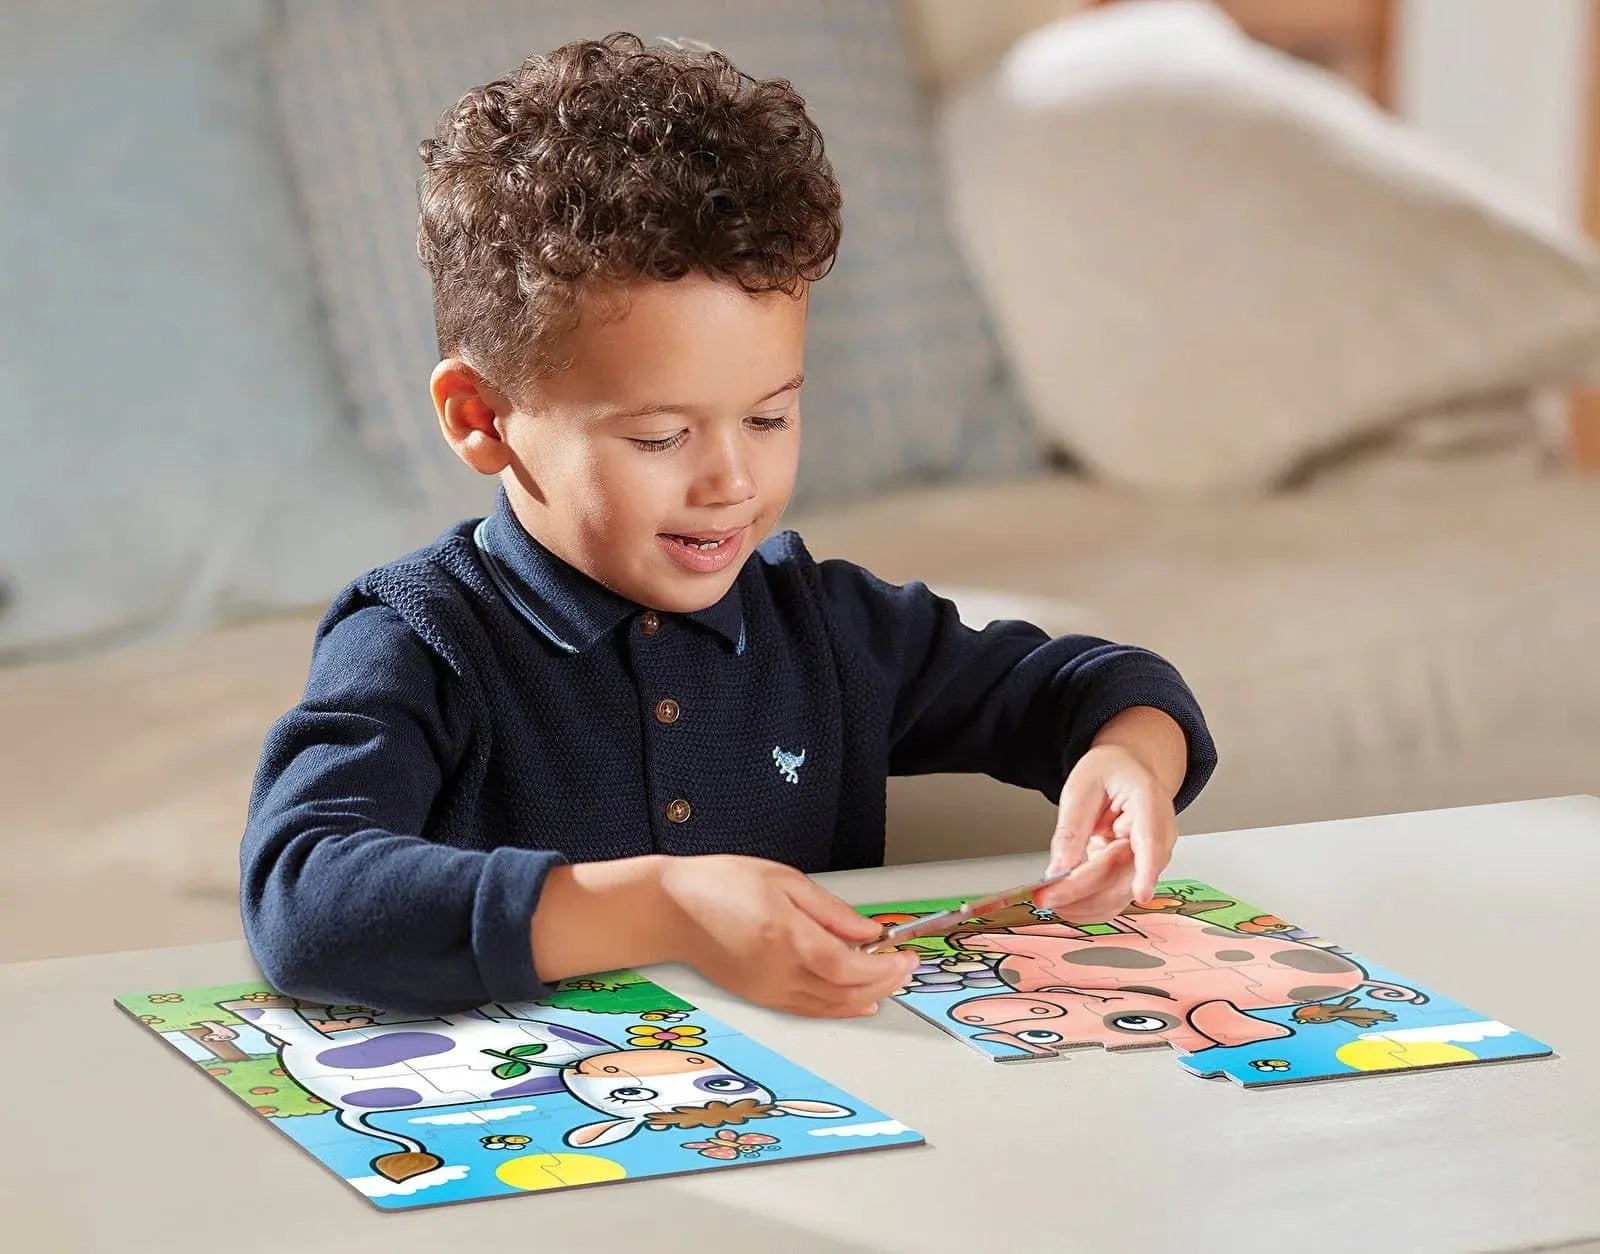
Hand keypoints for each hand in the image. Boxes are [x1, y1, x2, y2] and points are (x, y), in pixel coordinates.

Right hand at [658, 855, 918, 1018]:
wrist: (671, 911)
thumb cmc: (718, 886)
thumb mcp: (783, 880)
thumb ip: (830, 910)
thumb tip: (867, 931)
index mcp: (788, 938)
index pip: (850, 966)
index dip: (885, 967)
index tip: (906, 956)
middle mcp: (780, 972)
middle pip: (846, 992)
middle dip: (884, 983)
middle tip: (906, 968)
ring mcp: (769, 990)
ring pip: (831, 1007)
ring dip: (867, 999)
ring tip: (891, 982)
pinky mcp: (761, 997)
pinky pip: (809, 1010)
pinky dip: (839, 1009)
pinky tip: (858, 1003)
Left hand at [1037, 743, 1178, 917]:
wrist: (1123, 773)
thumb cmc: (1107, 774)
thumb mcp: (1080, 789)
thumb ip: (1071, 829)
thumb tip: (1059, 870)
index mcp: (1149, 802)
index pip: (1151, 841)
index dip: (1146, 870)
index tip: (1141, 893)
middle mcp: (1158, 835)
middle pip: (1126, 874)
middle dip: (1084, 891)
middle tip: (1046, 896)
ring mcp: (1150, 858)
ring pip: (1121, 893)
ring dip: (1084, 904)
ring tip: (1049, 898)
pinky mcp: (1136, 873)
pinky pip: (1116, 898)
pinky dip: (1089, 905)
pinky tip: (1065, 903)